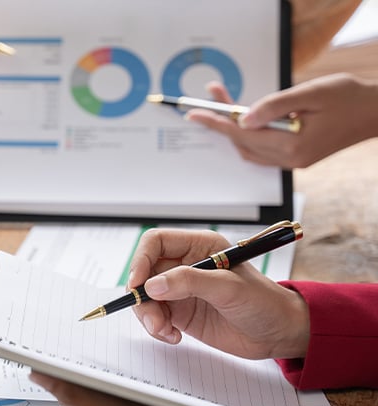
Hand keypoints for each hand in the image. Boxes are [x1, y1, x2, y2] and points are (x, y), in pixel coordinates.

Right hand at [129, 228, 309, 359]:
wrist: (278, 334)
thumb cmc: (264, 302)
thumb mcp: (230, 288)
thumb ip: (190, 282)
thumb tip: (153, 285)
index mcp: (199, 247)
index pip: (156, 243)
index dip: (141, 260)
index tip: (138, 284)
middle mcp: (185, 266)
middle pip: (144, 273)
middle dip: (143, 297)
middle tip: (153, 318)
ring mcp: (180, 291)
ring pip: (145, 298)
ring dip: (148, 316)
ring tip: (165, 331)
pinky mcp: (180, 313)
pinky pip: (154, 317)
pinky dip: (156, 329)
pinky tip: (174, 336)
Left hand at [185, 74, 377, 167]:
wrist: (376, 112)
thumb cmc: (349, 98)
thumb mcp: (310, 94)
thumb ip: (274, 106)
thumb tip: (243, 118)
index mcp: (293, 146)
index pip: (243, 134)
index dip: (217, 123)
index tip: (195, 114)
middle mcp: (290, 160)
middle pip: (243, 141)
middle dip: (223, 120)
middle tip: (212, 96)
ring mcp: (293, 162)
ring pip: (250, 148)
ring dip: (235, 128)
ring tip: (226, 103)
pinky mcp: (296, 158)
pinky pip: (262, 151)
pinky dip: (249, 136)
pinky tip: (247, 119)